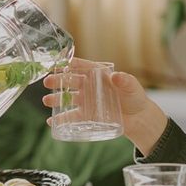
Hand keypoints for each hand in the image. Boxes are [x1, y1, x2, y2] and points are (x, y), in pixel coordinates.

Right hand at [42, 58, 167, 153]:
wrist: (139, 118)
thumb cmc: (135, 98)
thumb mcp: (132, 87)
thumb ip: (125, 81)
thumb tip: (116, 76)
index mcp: (98, 75)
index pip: (82, 66)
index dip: (69, 64)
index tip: (58, 64)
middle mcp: (89, 86)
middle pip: (70, 81)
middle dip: (58, 81)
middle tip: (48, 82)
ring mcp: (86, 101)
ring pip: (67, 98)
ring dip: (56, 99)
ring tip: (47, 101)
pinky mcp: (87, 116)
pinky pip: (71, 117)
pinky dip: (61, 119)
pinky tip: (51, 122)